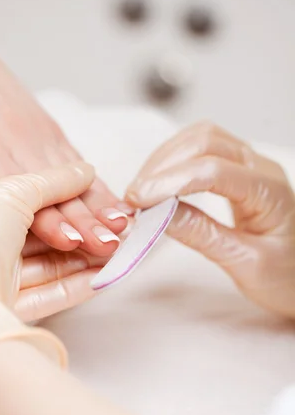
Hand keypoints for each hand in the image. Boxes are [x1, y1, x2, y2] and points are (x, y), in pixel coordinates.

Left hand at [0, 29, 129, 254]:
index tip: (72, 241)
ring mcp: (40, 138)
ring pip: (77, 178)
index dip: (49, 220)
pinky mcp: (51, 133)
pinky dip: (101, 186)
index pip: (22, 195)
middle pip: (58, 191)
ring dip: (101, 206)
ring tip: (123, 228)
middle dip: (87, 221)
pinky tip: (117, 204)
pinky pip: (79, 164)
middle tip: (109, 246)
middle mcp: (19, 145)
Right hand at [126, 122, 294, 318]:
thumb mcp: (244, 264)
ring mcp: (250, 165)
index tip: (138, 201)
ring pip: (201, 138)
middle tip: (134, 198)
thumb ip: (202, 235)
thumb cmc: (285, 276)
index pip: (214, 171)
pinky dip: (174, 160)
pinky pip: (202, 149)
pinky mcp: (237, 170)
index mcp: (269, 191)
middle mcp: (261, 168)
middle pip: (206, 142)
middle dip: (163, 166)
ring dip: (165, 159)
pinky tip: (158, 182)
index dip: (170, 182)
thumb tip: (158, 215)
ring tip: (141, 191)